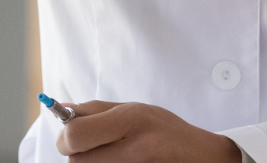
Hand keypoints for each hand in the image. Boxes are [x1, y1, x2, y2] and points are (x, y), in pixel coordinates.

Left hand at [54, 101, 239, 160]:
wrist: (202, 158)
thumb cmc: (168, 132)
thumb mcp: (136, 109)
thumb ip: (97, 110)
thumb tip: (64, 109)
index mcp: (130, 121)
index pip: (75, 135)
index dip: (65, 136)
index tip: (70, 134)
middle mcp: (133, 147)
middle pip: (75, 159)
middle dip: (76, 152)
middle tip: (91, 146)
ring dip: (91, 161)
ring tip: (112, 153)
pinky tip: (120, 160)